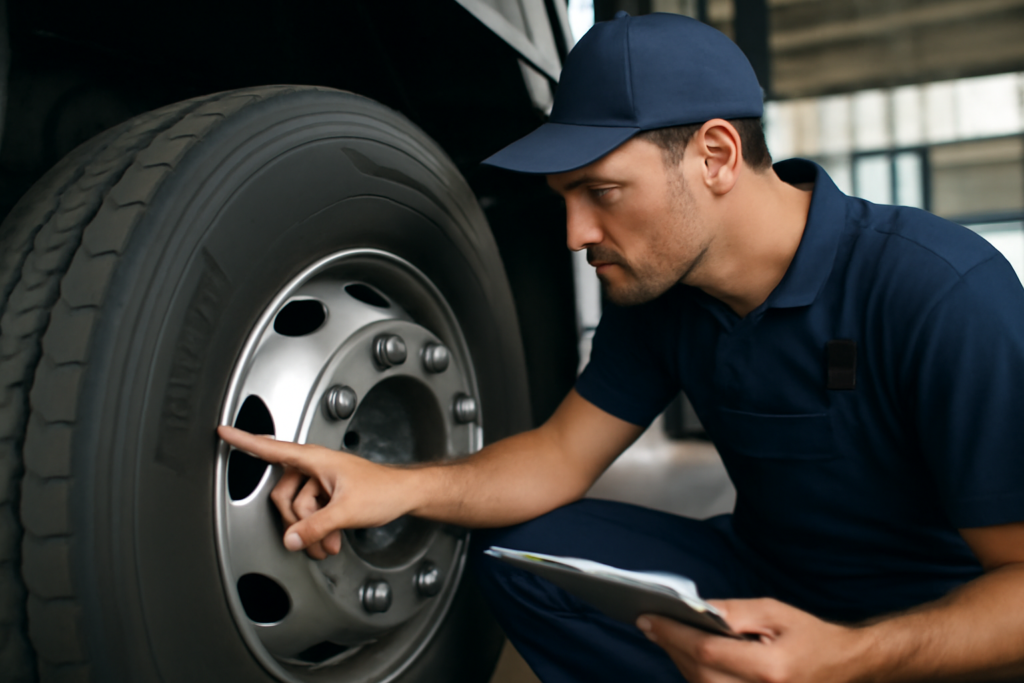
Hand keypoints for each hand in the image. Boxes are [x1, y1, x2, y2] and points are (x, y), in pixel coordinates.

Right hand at [218, 425, 414, 557]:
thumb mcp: (347, 511)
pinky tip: (330, 540)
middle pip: (283, 495)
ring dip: (310, 531)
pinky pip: (309, 514)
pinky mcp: (327, 494)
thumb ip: (315, 527)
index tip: (223, 430)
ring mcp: (320, 481)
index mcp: (316, 459)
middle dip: (298, 522)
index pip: (273, 449)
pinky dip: (317, 529)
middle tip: (316, 539)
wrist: (406, 495)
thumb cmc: (384, 491)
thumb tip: (290, 539)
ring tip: (329, 544)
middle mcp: (315, 467)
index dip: (246, 441)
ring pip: (297, 509)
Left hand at [636, 599, 869, 682]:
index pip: (707, 651)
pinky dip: (696, 674)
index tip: (648, 618)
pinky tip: (687, 654)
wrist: (845, 667)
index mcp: (770, 669)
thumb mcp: (775, 612)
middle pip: (698, 673)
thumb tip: (695, 610)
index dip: (673, 634)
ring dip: (679, 660)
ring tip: (664, 634)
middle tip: (650, 624)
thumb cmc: (811, 636)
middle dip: (671, 646)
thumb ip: (734, 612)